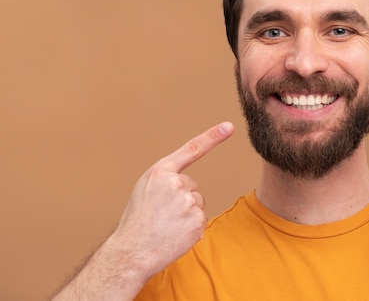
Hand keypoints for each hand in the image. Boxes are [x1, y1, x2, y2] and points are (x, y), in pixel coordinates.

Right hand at [109, 122, 234, 280]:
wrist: (131, 252)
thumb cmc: (137, 221)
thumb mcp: (145, 189)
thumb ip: (166, 179)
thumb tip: (188, 184)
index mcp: (161, 172)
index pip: (191, 149)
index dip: (212, 137)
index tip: (228, 126)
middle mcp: (176, 183)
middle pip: (193, 185)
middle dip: (181, 198)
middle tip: (162, 214)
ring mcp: (188, 202)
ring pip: (197, 203)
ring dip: (186, 214)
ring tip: (166, 225)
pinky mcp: (198, 221)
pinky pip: (200, 220)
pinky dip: (190, 229)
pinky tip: (175, 234)